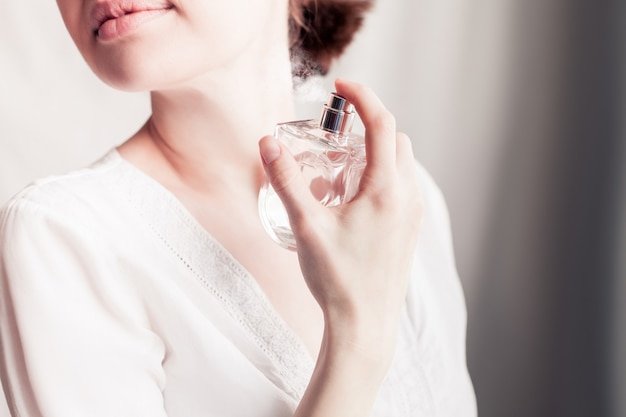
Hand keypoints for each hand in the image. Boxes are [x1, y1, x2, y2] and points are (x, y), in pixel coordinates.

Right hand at [259, 79, 422, 355]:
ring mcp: (412, 214)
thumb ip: (286, 180)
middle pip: (396, 138)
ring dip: (378, 149)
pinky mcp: (410, 229)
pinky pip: (404, 185)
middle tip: (337, 128)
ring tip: (343, 162)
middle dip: (370, 122)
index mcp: (386, 189)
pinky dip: (384, 172)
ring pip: (403, 162)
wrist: (365, 325)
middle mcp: (407, 196)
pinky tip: (356, 194)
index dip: (362, 96)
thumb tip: (268, 143)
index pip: (382, 123)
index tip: (340, 86)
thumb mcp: (306, 226)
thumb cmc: (337, 279)